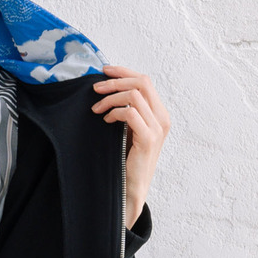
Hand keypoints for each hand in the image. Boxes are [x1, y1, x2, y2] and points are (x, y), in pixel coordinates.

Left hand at [90, 65, 169, 230]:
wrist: (130, 187)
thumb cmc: (125, 158)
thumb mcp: (126, 129)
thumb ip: (125, 110)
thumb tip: (106, 89)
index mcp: (159, 112)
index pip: (144, 80)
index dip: (123, 71)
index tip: (104, 70)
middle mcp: (162, 117)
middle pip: (142, 82)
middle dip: (115, 81)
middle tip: (95, 88)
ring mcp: (158, 128)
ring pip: (135, 95)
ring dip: (111, 97)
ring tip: (96, 109)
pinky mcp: (148, 139)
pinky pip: (131, 113)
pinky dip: (115, 112)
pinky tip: (105, 120)